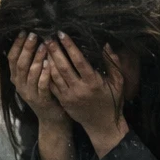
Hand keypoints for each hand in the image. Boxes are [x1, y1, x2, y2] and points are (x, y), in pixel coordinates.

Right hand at [8, 31, 71, 131]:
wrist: (51, 118)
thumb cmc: (44, 93)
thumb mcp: (33, 77)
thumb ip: (30, 62)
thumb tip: (32, 39)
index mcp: (16, 78)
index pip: (12, 58)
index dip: (17, 45)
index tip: (23, 31)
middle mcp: (20, 85)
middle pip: (20, 63)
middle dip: (26, 48)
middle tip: (33, 35)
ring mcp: (30, 93)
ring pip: (30, 73)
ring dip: (36, 58)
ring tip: (43, 45)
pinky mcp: (41, 100)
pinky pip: (41, 85)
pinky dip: (44, 74)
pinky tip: (48, 64)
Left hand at [45, 33, 128, 158]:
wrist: (103, 125)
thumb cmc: (112, 101)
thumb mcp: (117, 82)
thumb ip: (112, 63)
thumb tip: (106, 45)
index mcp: (93, 83)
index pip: (79, 61)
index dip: (70, 46)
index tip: (62, 34)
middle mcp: (79, 89)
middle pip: (63, 67)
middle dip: (54, 51)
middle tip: (47, 38)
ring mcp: (69, 97)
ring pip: (54, 76)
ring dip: (48, 61)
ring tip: (43, 48)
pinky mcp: (63, 102)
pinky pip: (51, 86)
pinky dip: (46, 74)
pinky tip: (42, 64)